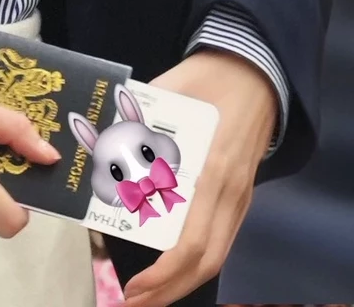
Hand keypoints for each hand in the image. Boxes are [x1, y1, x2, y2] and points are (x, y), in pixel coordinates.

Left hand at [121, 50, 277, 306]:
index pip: (190, 242)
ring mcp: (241, 197)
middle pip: (205, 262)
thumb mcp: (167, 92)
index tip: (132, 287)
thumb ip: (134, 120)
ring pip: (216, 256)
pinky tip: (171, 268)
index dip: (162, 273)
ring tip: (147, 295)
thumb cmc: (209, 78)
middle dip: (169, 291)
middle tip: (132, 302)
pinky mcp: (242, 196)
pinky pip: (221, 239)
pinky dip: (196, 262)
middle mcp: (230, 193)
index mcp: (212, 170)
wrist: (256, 69)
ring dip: (182, 283)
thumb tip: (96, 142)